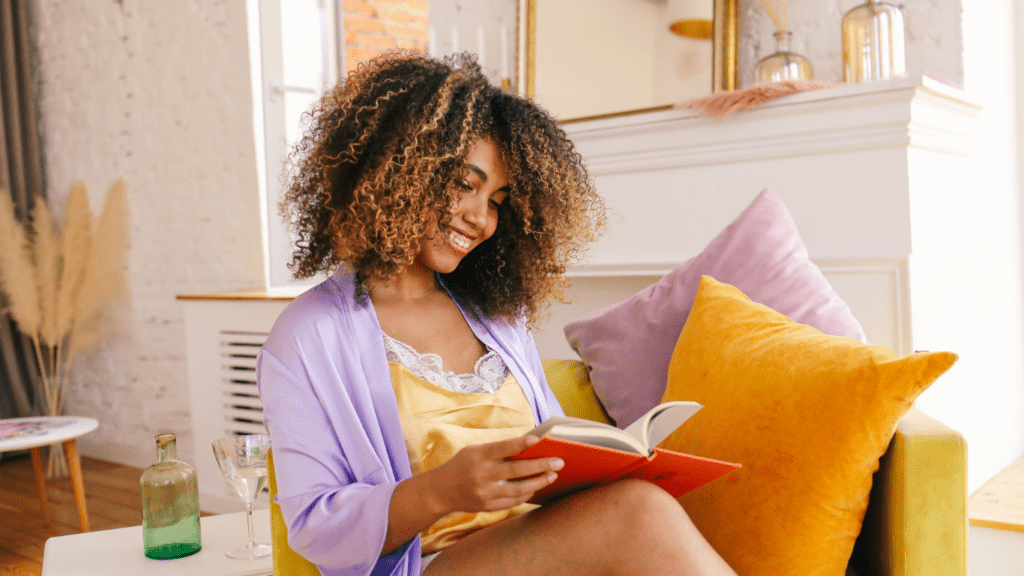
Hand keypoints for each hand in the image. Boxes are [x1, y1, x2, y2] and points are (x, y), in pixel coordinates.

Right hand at [426, 435, 563, 513]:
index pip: (503, 448)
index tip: (538, 440)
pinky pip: (513, 501)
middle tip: (559, 462)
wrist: (440, 491)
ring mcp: (485, 493)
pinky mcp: (487, 506)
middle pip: (516, 470)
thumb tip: (527, 447)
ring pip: (519, 489)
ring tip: (552, 475)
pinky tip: (536, 487)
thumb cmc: (461, 465)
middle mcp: (482, 475)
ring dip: (539, 482)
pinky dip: (527, 494)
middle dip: (541, 466)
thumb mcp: (474, 451)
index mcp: (478, 456)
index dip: (521, 444)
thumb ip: (497, 450)